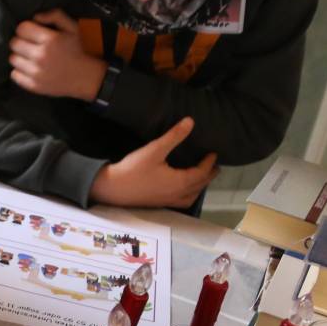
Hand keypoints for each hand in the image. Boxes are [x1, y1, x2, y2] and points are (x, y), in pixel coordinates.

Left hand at [8, 9, 105, 99]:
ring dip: (20, 56)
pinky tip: (30, 68)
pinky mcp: (33, 85)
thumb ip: (55, 16)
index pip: (22, 28)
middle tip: (30, 44)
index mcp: (50, 40)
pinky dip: (20, 71)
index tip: (31, 32)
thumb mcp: (72, 28)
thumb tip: (35, 17)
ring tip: (30, 57)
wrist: (85, 77)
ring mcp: (36, 72)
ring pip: (13, 59)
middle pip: (14, 43)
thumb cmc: (78, 51)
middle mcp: (41, 56)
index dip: (25, 28)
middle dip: (21, 41)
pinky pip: (14, 74)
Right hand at [90, 118, 218, 209]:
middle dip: (208, 176)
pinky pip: (182, 202)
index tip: (214, 154)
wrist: (112, 189)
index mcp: (180, 182)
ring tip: (202, 178)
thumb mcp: (154, 150)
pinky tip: (183, 190)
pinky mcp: (159, 203)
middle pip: (199, 185)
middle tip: (214, 167)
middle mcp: (177, 194)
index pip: (201, 172)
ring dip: (200, 187)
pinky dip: (189, 195)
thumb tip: (190, 122)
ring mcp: (168, 201)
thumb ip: (174, 136)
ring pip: (191, 196)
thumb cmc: (133, 169)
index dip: (209, 163)